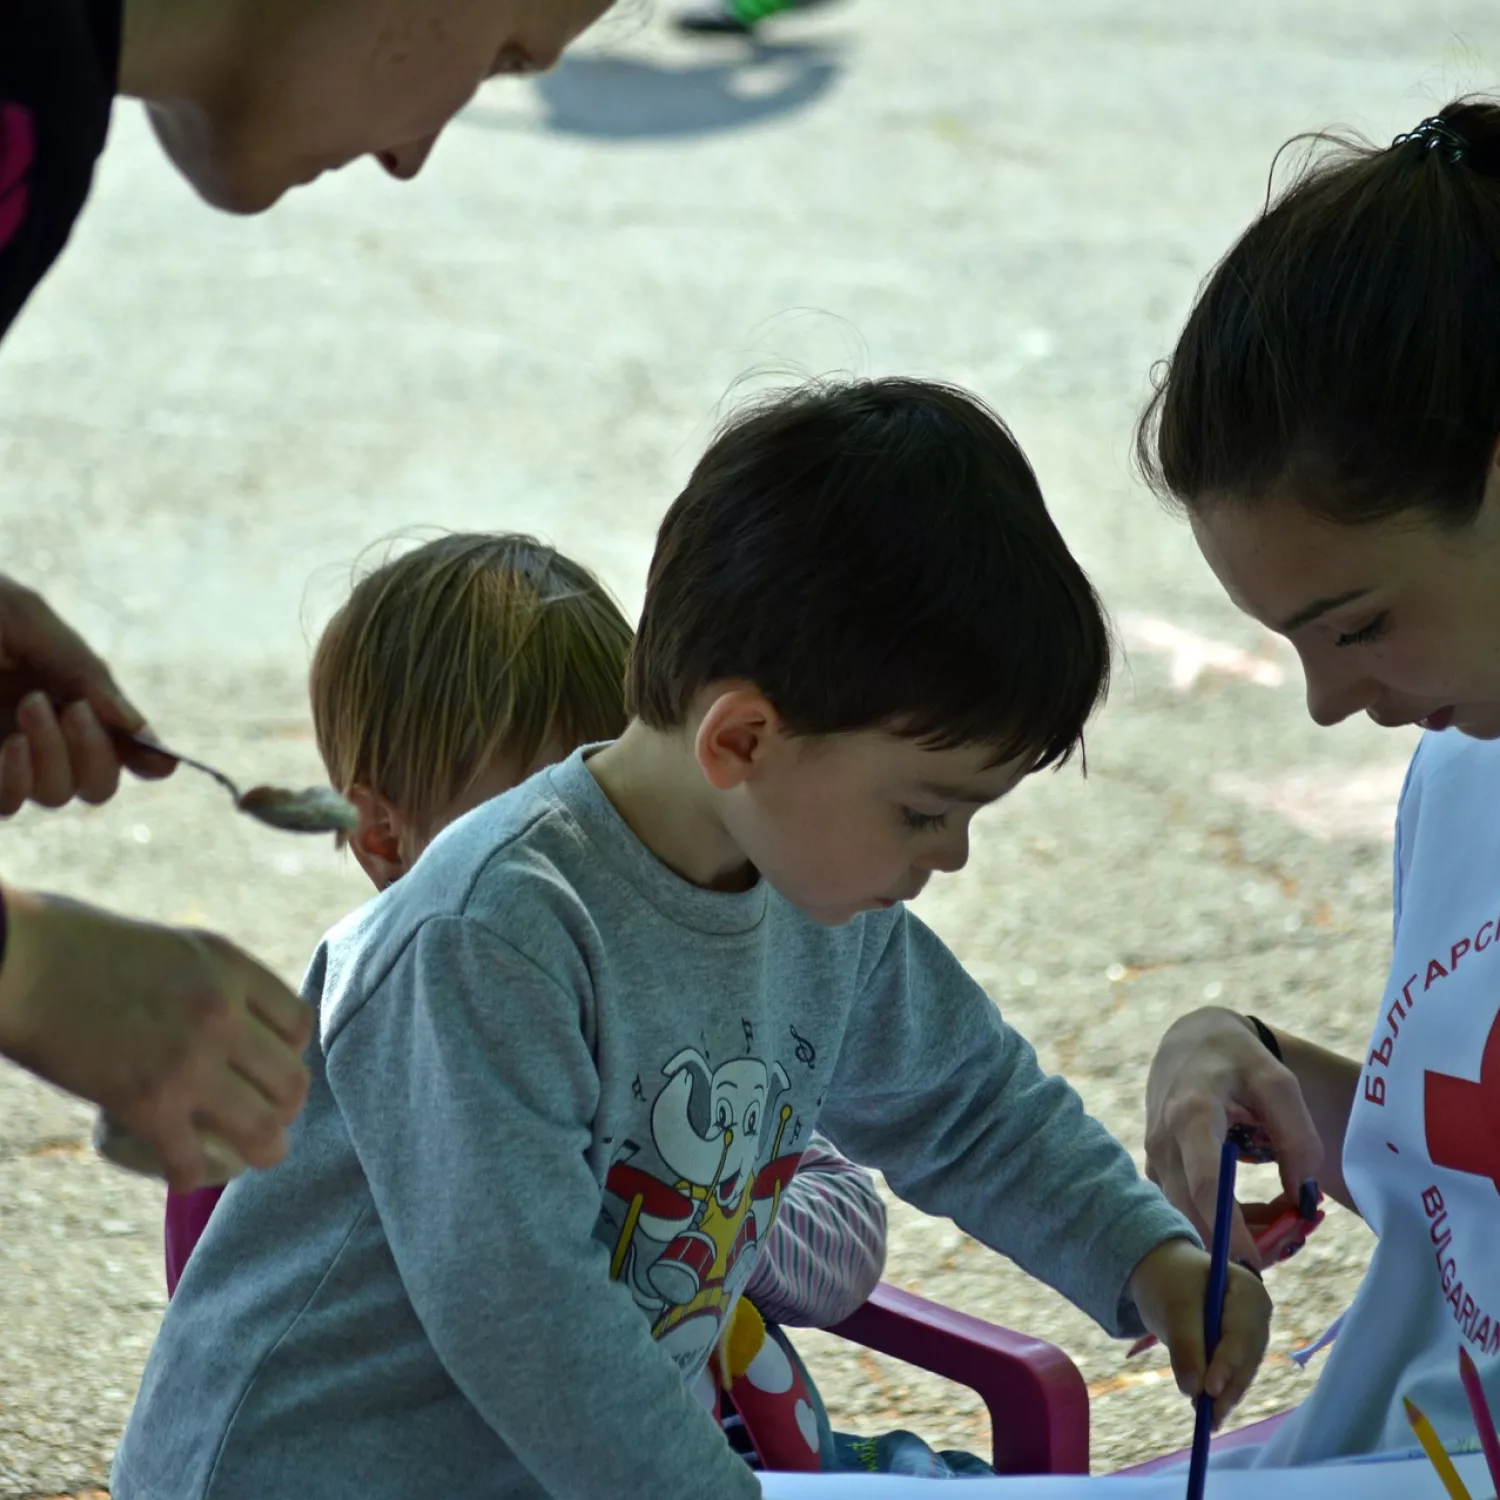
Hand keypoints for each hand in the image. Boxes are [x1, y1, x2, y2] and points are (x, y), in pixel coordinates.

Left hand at [0, 575, 172, 813]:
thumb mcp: (33, 623)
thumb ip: (86, 674)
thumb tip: (138, 727)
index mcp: (65, 696)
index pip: (122, 746)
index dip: (146, 757)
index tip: (154, 758)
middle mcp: (40, 734)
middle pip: (97, 785)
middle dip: (97, 753)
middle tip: (70, 707)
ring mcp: (3, 757)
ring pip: (56, 796)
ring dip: (55, 758)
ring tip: (26, 705)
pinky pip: (6, 805)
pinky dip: (17, 779)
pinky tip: (8, 745)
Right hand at [0, 886, 312, 1190]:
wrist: (23, 965)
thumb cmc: (86, 949)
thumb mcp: (177, 948)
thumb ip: (216, 983)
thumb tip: (239, 1023)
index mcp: (231, 970)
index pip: (299, 1026)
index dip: (291, 1053)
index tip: (270, 1066)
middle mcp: (222, 1016)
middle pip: (291, 1082)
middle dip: (286, 1107)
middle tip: (268, 1117)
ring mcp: (188, 1063)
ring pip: (263, 1129)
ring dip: (262, 1151)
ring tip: (251, 1156)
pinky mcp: (146, 1105)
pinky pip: (193, 1160)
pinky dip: (193, 1175)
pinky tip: (186, 1173)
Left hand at [1127, 1238, 1271, 1427]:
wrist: (1164, 1272)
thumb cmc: (1170, 1281)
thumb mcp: (1173, 1306)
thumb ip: (1185, 1344)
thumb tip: (1194, 1389)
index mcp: (1247, 1290)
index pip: (1242, 1331)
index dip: (1228, 1362)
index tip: (1211, 1388)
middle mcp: (1257, 1314)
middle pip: (1247, 1356)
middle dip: (1229, 1386)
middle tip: (1210, 1416)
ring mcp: (1251, 1332)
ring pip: (1242, 1370)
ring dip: (1226, 1396)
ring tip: (1207, 1420)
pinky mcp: (1239, 1349)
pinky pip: (1233, 1373)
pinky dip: (1221, 1392)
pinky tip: (1208, 1414)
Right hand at [1145, 1007, 1322, 1266]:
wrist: (1190, 1042)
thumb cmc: (1238, 1061)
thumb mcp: (1278, 1083)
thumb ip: (1297, 1137)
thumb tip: (1301, 1197)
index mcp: (1192, 1115)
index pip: (1206, 1186)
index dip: (1231, 1232)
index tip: (1258, 1265)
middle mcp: (1163, 1141)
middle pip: (1193, 1215)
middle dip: (1240, 1244)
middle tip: (1290, 1241)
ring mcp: (1154, 1158)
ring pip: (1189, 1219)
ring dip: (1234, 1235)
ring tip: (1281, 1219)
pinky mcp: (1156, 1169)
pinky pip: (1185, 1210)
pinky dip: (1220, 1223)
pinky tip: (1253, 1214)